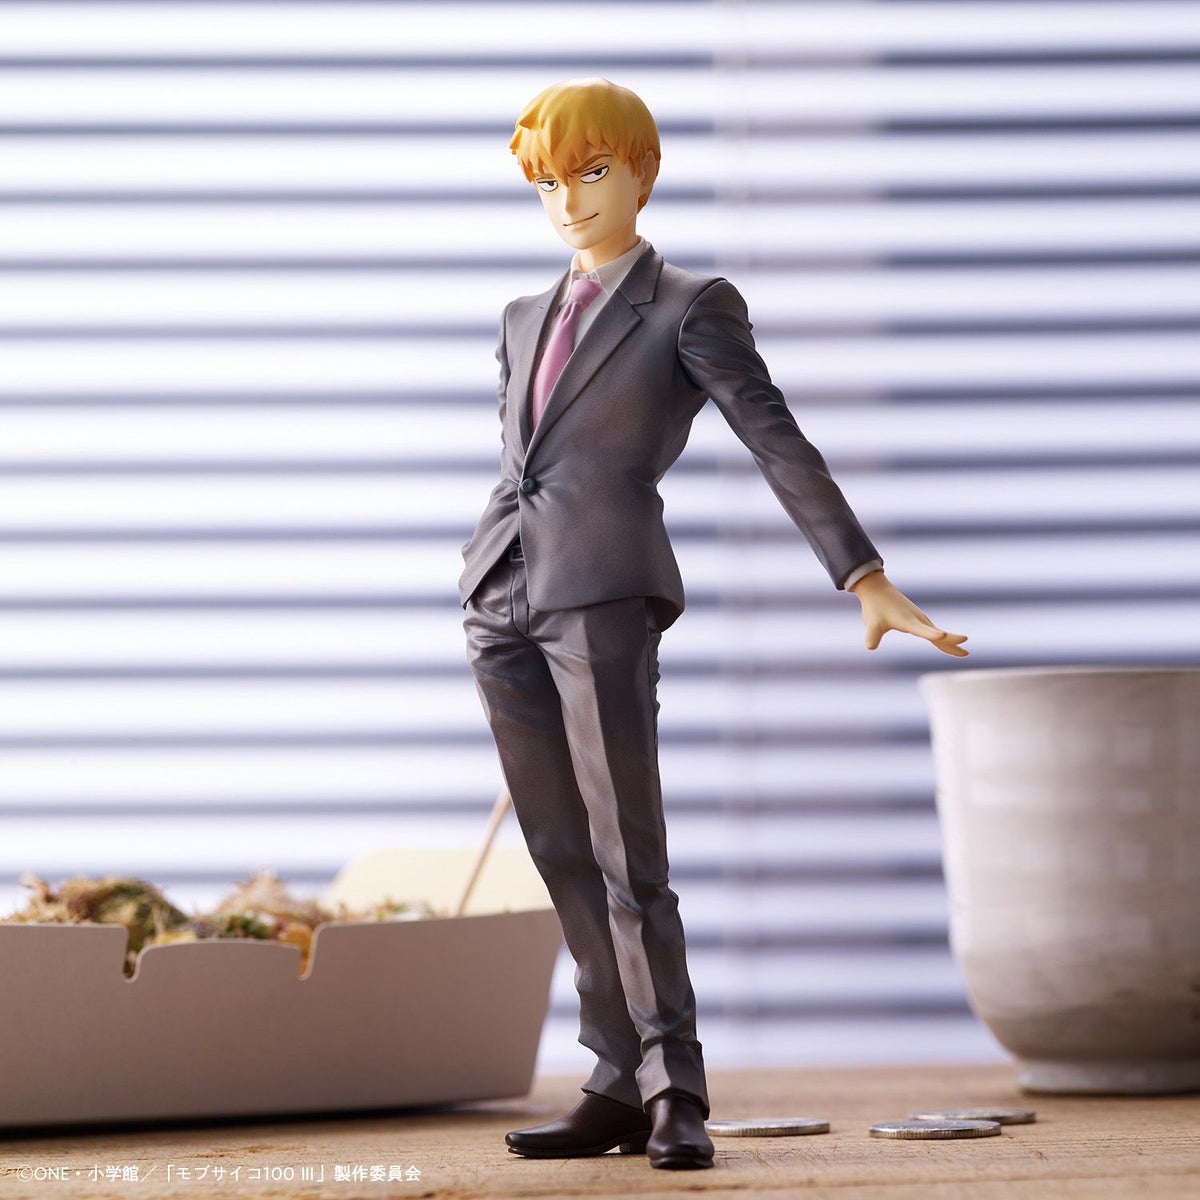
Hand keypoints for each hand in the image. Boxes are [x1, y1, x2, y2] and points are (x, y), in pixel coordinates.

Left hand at [849, 570, 968, 657]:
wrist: (877, 589)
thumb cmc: (875, 607)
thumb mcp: (872, 624)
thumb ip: (872, 636)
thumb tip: (869, 647)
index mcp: (909, 622)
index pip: (924, 631)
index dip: (933, 634)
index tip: (943, 635)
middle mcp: (918, 620)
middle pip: (938, 634)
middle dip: (952, 642)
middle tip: (966, 653)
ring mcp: (920, 620)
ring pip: (938, 634)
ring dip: (951, 642)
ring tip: (964, 653)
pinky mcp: (918, 620)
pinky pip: (933, 632)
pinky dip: (942, 639)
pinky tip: (944, 643)